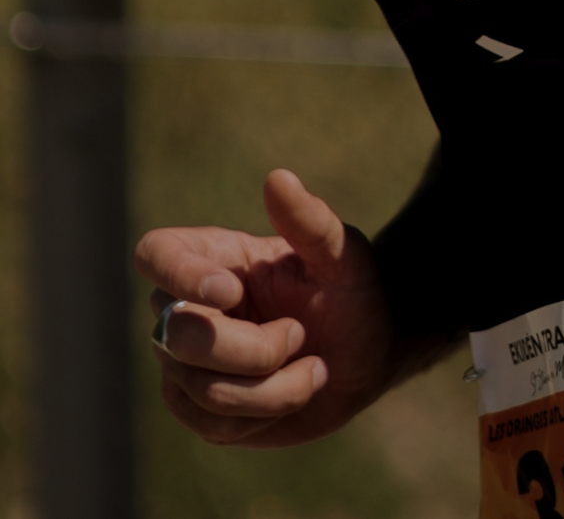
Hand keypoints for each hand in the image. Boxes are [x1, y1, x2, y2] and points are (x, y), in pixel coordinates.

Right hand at [135, 168, 396, 446]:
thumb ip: (310, 221)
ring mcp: (189, 363)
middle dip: (250, 348)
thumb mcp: (343, 255)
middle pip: (177, 335)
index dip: (180, 275)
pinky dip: (266, 413)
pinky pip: (213, 425)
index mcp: (214, 257)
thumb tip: (278, 178)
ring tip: (315, 367)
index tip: (233, 291)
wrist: (368, 353)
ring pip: (200, 389)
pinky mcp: (201, 410)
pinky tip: (298, 391)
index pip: (155, 254)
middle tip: (300, 333)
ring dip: (271, 387)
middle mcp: (188, 308)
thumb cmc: (353, 291)